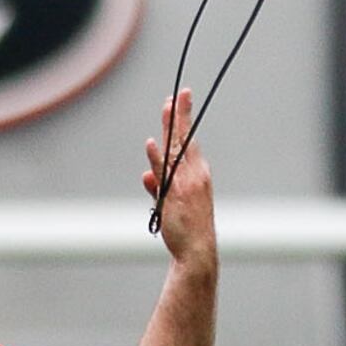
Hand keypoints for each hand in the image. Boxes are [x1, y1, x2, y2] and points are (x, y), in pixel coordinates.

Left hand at [142, 90, 216, 270]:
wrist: (197, 251)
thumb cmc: (189, 228)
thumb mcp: (174, 204)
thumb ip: (159, 186)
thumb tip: (147, 175)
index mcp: (198, 174)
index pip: (189, 141)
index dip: (185, 120)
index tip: (182, 100)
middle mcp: (194, 175)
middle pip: (185, 140)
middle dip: (181, 116)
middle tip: (179, 94)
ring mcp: (184, 184)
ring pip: (175, 151)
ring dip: (171, 128)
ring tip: (168, 107)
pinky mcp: (173, 196)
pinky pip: (163, 173)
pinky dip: (157, 158)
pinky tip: (153, 143)